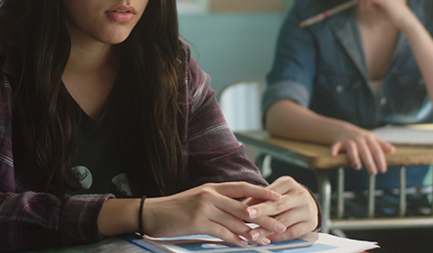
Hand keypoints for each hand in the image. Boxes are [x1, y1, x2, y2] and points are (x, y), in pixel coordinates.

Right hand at [143, 182, 283, 246]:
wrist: (152, 213)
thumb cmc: (176, 209)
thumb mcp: (198, 198)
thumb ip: (217, 201)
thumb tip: (239, 210)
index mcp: (212, 187)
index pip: (243, 187)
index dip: (262, 192)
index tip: (279, 199)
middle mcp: (211, 195)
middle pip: (244, 206)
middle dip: (264, 217)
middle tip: (280, 225)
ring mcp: (204, 208)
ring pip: (236, 221)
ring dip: (252, 233)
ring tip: (265, 241)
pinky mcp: (198, 222)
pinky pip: (223, 232)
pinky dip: (236, 240)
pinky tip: (244, 244)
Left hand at [244, 176, 318, 242]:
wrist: (307, 203)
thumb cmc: (286, 197)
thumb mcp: (274, 192)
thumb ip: (259, 198)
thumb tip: (242, 206)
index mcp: (289, 183)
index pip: (271, 193)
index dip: (258, 202)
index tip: (246, 209)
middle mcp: (300, 194)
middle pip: (278, 205)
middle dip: (261, 213)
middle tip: (248, 218)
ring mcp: (308, 209)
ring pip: (283, 221)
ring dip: (266, 229)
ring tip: (253, 234)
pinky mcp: (311, 223)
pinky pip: (292, 233)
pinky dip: (278, 237)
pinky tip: (267, 239)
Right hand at [330, 122, 394, 174]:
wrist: (342, 129)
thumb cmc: (360, 137)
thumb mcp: (372, 139)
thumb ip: (382, 145)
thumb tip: (393, 150)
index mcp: (369, 138)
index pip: (376, 150)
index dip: (380, 160)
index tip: (383, 170)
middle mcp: (359, 139)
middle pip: (365, 151)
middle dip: (369, 162)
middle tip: (373, 172)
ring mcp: (348, 140)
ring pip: (352, 148)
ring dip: (354, 157)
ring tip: (357, 166)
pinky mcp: (338, 142)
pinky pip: (336, 146)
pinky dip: (334, 150)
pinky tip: (333, 155)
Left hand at [353, 0, 416, 29]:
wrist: (405, 21)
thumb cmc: (393, 16)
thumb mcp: (380, 7)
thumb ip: (372, 2)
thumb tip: (360, 1)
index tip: (355, 0)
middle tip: (355, 3)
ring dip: (364, 2)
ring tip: (367, 9)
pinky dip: (368, 4)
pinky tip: (373, 10)